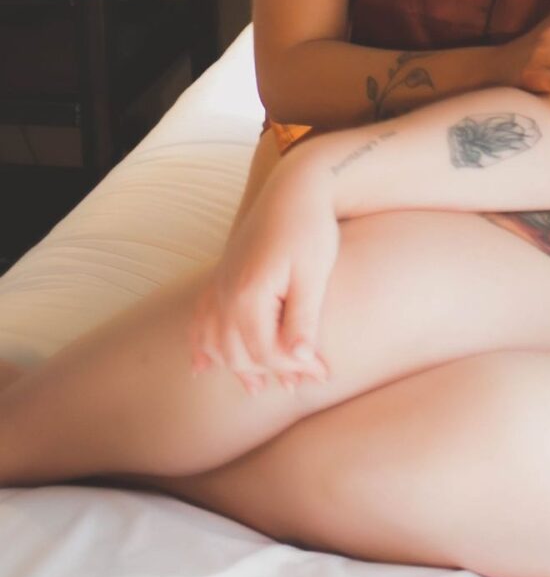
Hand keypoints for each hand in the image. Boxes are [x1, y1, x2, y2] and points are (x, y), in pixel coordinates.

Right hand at [189, 164, 339, 389]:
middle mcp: (226, 294)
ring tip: (258, 387)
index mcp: (249, 295)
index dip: (296, 368)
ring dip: (236, 368)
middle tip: (303, 383)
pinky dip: (200, 346)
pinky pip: (200, 321)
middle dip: (271, 372)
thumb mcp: (314, 275)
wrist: (294, 188)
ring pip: (216, 343)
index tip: (322, 374)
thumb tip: (299, 360)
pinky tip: (200, 368)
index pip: (268, 351)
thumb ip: (303, 319)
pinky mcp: (219, 278)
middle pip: (239, 353)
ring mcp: (218, 286)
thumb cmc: (309, 229)